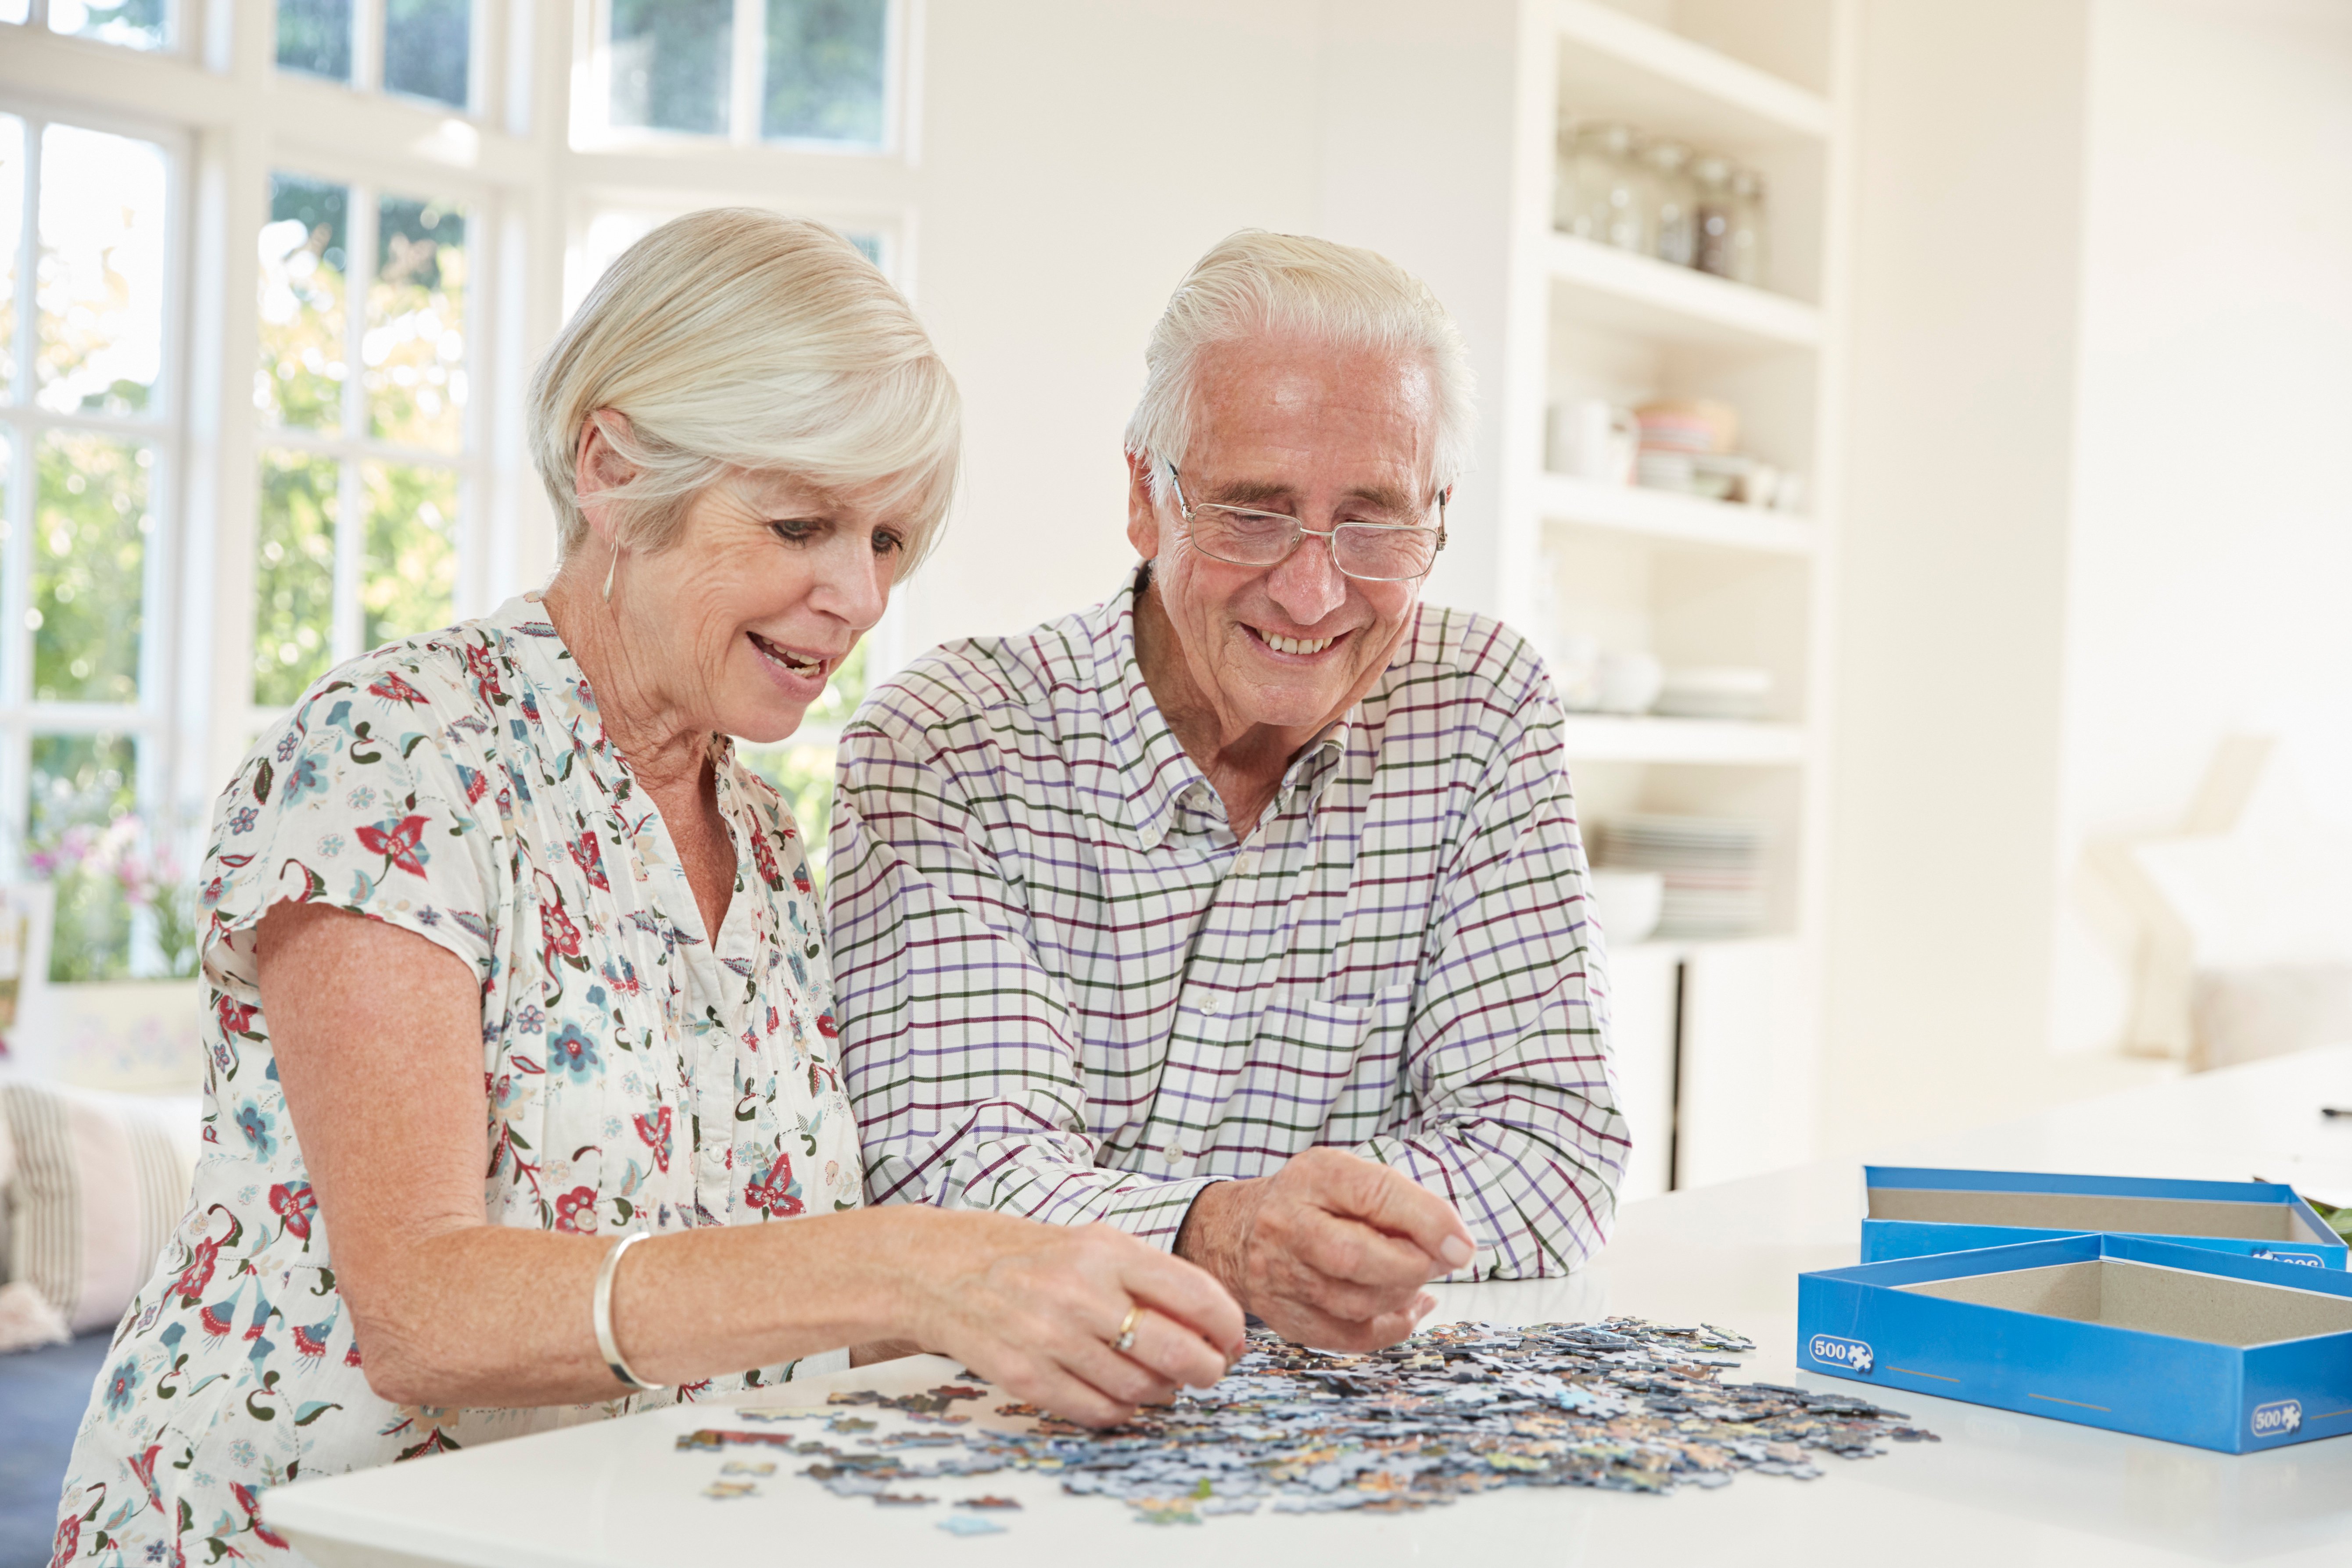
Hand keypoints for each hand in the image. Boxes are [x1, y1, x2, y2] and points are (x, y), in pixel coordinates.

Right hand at [893, 1212, 1244, 1427]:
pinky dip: (1124, 1410)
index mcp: (1106, 1251)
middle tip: (1210, 1370)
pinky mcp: (1026, 1377)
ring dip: (1163, 1391)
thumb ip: (1153, 1278)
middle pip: (1179, 1352)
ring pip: (1142, 1388)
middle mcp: (1080, 1294)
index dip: (1230, 1327)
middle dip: (1209, 1369)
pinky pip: (1100, 1411)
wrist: (946, 1270)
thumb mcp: (1096, 1244)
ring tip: (1160, 1379)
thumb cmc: (1034, 1257)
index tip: (1235, 1340)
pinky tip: (1123, 1393)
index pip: (1196, 1294)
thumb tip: (1216, 1328)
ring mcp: (1051, 1338)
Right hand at [1174, 1147, 1474, 1351]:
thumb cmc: (1313, 1203)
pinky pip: (1351, 1337)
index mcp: (1314, 1177)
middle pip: (1356, 1258)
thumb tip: (1455, 1249)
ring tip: (1413, 1276)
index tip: (1463, 1247)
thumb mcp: (1349, 1177)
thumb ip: (1400, 1202)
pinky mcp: (1287, 1318)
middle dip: (1411, 1266)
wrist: (1237, 1234)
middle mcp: (1289, 1225)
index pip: (1374, 1195)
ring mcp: (1282, 1276)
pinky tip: (1408, 1307)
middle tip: (1437, 1262)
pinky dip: (1392, 1326)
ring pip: (1358, 1303)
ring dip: (1402, 1295)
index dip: (1427, 1223)